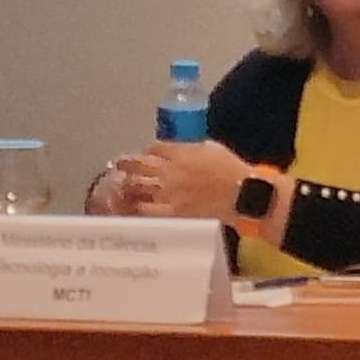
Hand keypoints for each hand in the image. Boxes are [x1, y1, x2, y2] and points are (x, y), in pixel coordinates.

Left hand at [103, 141, 249, 220]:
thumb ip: (193, 148)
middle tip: (119, 164)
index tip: (146, 154)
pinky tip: (133, 207)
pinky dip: (137, 207)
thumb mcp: (212, 148)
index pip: (154, 148)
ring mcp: (167, 192)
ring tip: (122, 186)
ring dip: (128, 184)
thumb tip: (185, 150)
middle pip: (138, 164)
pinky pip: (146, 210)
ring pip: (137, 186)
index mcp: (180, 153)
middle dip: (127, 163)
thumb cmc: (231, 169)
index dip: (148, 150)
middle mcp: (168, 170)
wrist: (240, 194)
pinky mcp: (171, 211)